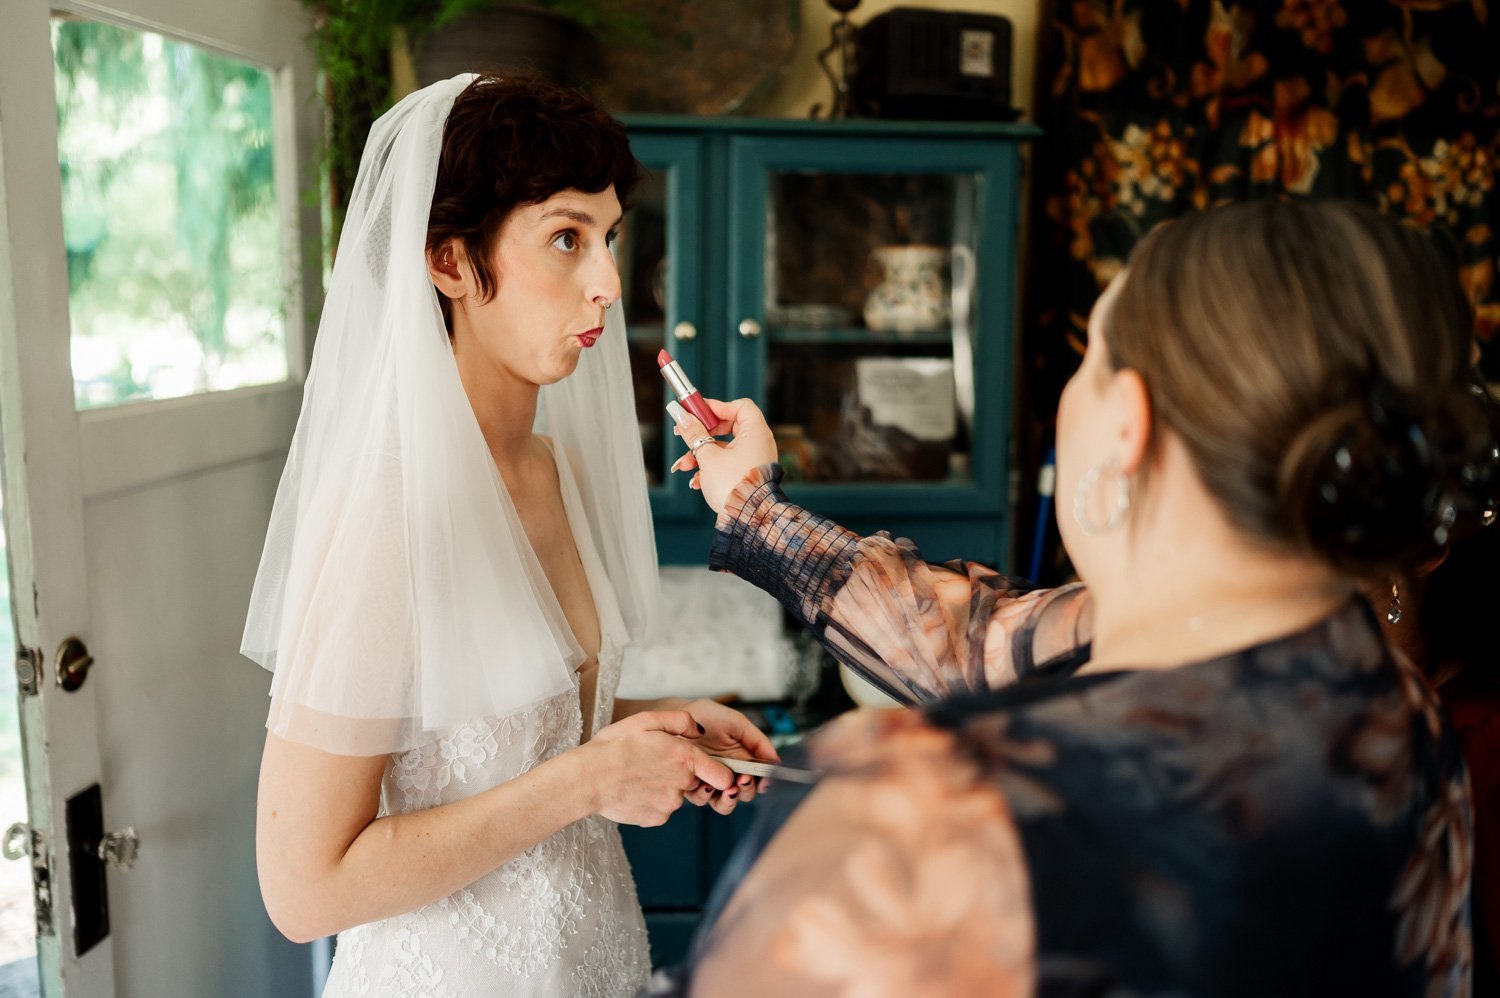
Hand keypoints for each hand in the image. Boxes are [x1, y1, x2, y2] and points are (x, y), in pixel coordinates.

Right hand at [581, 710, 734, 826]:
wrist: (588, 778)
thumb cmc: (615, 745)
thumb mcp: (647, 719)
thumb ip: (680, 721)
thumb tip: (700, 730)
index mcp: (685, 757)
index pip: (722, 774)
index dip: (718, 772)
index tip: (711, 771)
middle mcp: (682, 783)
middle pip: (693, 781)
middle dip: (678, 773)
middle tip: (651, 763)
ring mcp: (670, 804)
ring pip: (674, 795)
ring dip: (662, 787)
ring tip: (636, 775)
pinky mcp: (656, 819)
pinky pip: (660, 809)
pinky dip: (650, 801)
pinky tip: (632, 790)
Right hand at [669, 398, 778, 514]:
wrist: (749, 519)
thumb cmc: (733, 485)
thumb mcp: (708, 456)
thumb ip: (694, 434)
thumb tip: (682, 417)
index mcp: (755, 432)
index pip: (738, 406)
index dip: (716, 406)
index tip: (695, 411)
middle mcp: (758, 443)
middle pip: (728, 427)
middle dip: (702, 434)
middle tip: (683, 434)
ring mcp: (754, 460)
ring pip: (723, 449)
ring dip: (701, 455)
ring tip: (684, 466)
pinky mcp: (747, 475)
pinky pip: (727, 464)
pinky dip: (711, 468)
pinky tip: (696, 481)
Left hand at [669, 698, 779, 814]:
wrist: (676, 716)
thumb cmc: (706, 717)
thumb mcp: (736, 723)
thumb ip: (758, 741)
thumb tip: (776, 761)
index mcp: (743, 761)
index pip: (759, 779)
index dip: (764, 782)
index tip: (764, 778)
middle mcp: (728, 774)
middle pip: (745, 794)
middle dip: (747, 790)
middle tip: (743, 779)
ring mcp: (710, 781)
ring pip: (725, 804)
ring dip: (729, 799)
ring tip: (727, 787)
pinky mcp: (692, 785)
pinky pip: (702, 799)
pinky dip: (706, 795)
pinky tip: (706, 783)